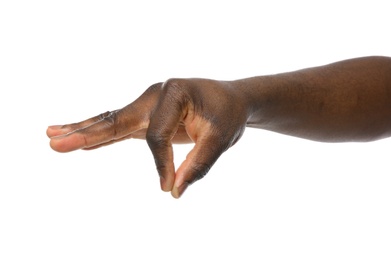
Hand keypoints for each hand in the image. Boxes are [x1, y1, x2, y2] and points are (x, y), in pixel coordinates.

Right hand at [47, 78, 248, 197]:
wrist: (231, 100)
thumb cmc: (227, 115)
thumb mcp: (221, 139)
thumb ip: (198, 165)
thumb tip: (174, 191)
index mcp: (174, 92)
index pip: (157, 134)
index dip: (161, 163)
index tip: (170, 185)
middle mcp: (155, 94)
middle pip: (117, 119)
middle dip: (86, 133)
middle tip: (54, 143)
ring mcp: (148, 103)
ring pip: (111, 121)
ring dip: (84, 131)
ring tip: (53, 136)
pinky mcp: (147, 115)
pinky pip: (119, 126)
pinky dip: (100, 134)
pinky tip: (81, 139)